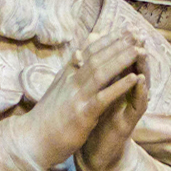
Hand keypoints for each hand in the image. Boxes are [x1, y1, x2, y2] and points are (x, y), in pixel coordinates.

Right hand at [20, 32, 144, 170]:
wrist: (32, 140)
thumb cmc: (47, 117)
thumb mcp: (57, 89)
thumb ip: (70, 71)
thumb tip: (79, 53)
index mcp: (66, 75)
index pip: (89, 51)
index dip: (108, 40)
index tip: (124, 31)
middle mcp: (71, 81)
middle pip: (97, 57)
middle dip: (118, 44)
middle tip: (137, 34)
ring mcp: (76, 97)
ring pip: (101, 72)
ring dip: (122, 60)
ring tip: (139, 50)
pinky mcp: (82, 114)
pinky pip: (103, 97)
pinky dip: (119, 86)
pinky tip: (134, 78)